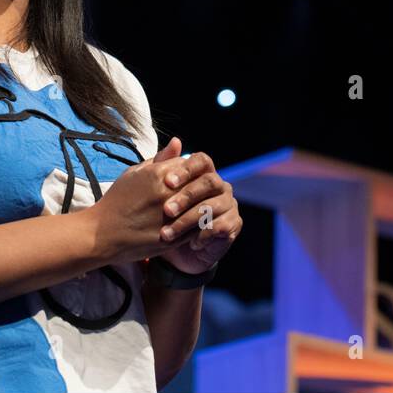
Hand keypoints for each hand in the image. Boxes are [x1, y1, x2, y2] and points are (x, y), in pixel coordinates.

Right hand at [86, 136, 217, 264]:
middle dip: (200, 188)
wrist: (102, 234)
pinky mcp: (172, 237)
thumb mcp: (134, 172)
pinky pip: (196, 228)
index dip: (192, 170)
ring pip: (202, 207)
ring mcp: (170, 216)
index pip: (191, 164)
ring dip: (202, 206)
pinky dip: (198, 224)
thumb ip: (160, 158)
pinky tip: (192, 223)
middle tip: (198, 193)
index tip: (189, 177)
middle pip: (200, 184)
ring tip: (196, 208)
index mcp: (158, 174)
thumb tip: (178, 142)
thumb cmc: (118, 200)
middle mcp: (166, 193)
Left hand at [153, 138, 241, 275]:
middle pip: (209, 182)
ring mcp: (229, 204)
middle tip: (166, 210)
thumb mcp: (159, 193)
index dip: (187, 169)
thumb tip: (175, 140)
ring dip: (187, 221)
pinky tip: (190, 244)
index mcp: (204, 172)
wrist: (176, 252)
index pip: (202, 160)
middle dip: (186, 196)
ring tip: (167, 234)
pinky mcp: (233, 224)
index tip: (167, 182)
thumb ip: (164, 167)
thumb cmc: (166, 218)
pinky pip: (220, 226)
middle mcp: (220, 185)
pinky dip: (202, 235)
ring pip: (211, 206)